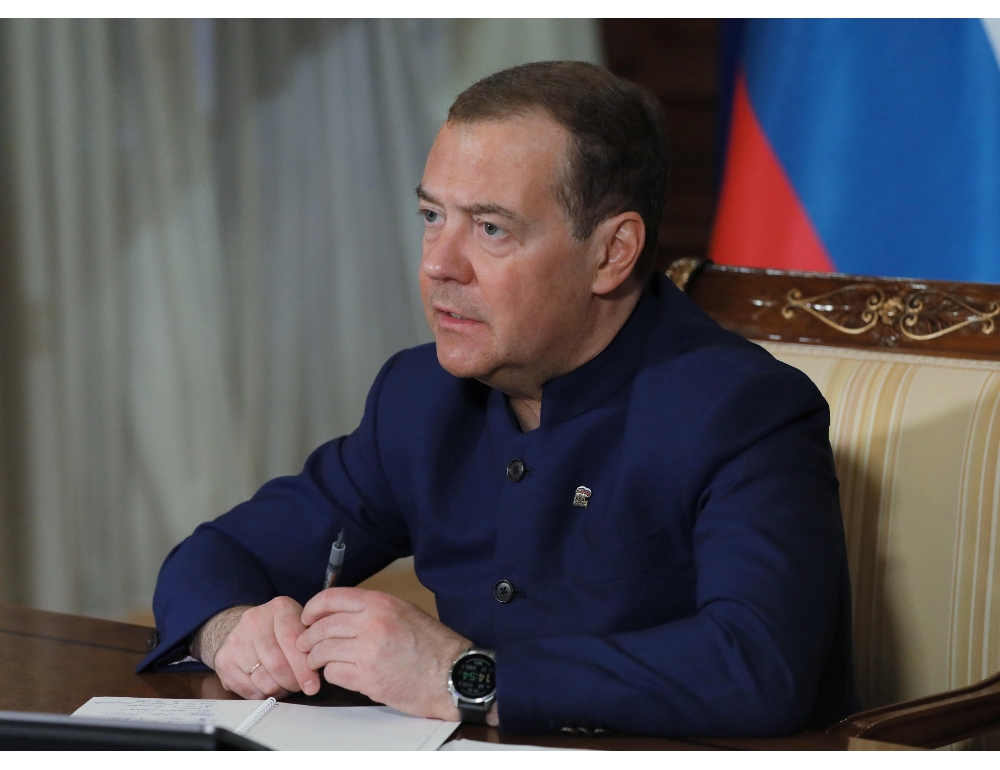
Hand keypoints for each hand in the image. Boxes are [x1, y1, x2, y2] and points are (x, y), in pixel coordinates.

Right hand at [196, 597, 320, 699]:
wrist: (248, 630)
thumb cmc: (284, 632)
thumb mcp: (302, 627)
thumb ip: (312, 643)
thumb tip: (321, 668)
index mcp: (280, 607)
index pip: (292, 641)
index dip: (304, 668)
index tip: (313, 687)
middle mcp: (254, 620)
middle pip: (277, 664)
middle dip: (293, 682)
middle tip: (300, 686)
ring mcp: (235, 640)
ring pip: (264, 681)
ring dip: (279, 690)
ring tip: (284, 683)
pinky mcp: (223, 660)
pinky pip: (248, 691)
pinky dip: (262, 695)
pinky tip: (268, 685)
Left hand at [298, 587, 469, 719]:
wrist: (451, 675)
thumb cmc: (433, 646)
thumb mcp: (405, 612)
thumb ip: (374, 610)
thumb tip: (341, 613)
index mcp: (381, 603)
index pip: (332, 598)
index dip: (313, 608)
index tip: (307, 617)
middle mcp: (372, 623)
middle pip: (322, 627)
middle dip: (308, 637)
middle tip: (305, 644)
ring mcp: (368, 651)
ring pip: (323, 651)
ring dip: (316, 658)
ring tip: (318, 662)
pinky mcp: (367, 678)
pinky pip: (334, 673)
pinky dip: (331, 674)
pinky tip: (339, 674)